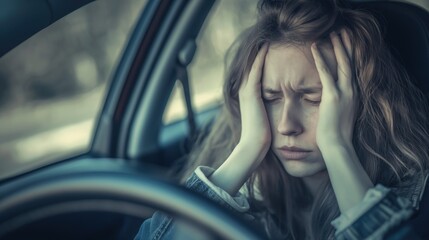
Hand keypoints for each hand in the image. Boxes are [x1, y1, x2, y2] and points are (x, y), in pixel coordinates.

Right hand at [238, 44, 270, 164]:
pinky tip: (267, 47)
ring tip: (268, 39)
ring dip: (259, 52)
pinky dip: (260, 58)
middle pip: (250, 66)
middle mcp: (244, 91)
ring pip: (251, 65)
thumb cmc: (261, 136)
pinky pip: (256, 70)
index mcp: (248, 96)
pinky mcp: (251, 93)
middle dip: (258, 53)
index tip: (271, 51)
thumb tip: (273, 109)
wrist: (253, 146)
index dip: (260, 61)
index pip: (253, 73)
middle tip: (268, 40)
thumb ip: (266, 110)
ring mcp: (246, 91)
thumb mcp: (263, 119)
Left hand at [311, 30, 372, 211]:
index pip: (351, 72)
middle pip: (350, 63)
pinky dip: (321, 57)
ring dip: (336, 47)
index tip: (345, 45)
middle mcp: (352, 92)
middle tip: (342, 32)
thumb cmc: (336, 136)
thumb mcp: (339, 117)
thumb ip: (337, 106)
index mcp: (353, 96)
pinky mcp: (333, 96)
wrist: (337, 147)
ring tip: (331, 33)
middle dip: (346, 46)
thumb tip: (331, 103)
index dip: (349, 56)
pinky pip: (326, 71)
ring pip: (341, 63)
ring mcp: (344, 93)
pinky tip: (315, 46)